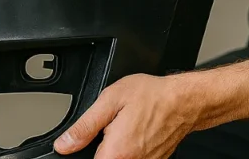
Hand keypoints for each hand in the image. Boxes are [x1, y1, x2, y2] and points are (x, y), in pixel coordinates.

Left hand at [54, 74, 198, 158]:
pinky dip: (132, 148)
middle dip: (102, 147)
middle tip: (112, 128)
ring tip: (126, 128)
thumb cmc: (152, 96)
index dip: (84, 150)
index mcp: (115, 153)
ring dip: (117, 149)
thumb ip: (84, 126)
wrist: (184, 100)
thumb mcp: (110, 101)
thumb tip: (64, 145)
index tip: (93, 139)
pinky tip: (137, 132)